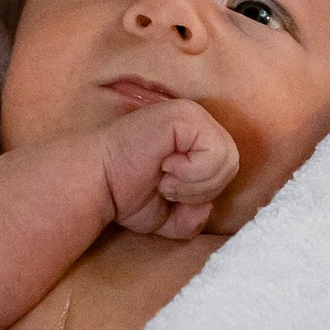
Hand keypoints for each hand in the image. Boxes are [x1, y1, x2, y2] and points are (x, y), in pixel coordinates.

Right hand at [101, 96, 239, 238]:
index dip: (201, 193)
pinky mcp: (184, 115)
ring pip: (227, 159)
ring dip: (193, 182)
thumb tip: (207, 207)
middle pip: (231, 165)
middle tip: (166, 186)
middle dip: (200, 189)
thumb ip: (194, 216)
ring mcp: (191, 113)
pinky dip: (190, 171)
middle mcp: (197, 121)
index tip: (167, 190)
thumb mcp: (170, 216)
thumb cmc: (126, 194)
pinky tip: (164, 165)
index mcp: (197, 138)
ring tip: (164, 176)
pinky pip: (213, 150)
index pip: (226, 170)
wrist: (97, 184)